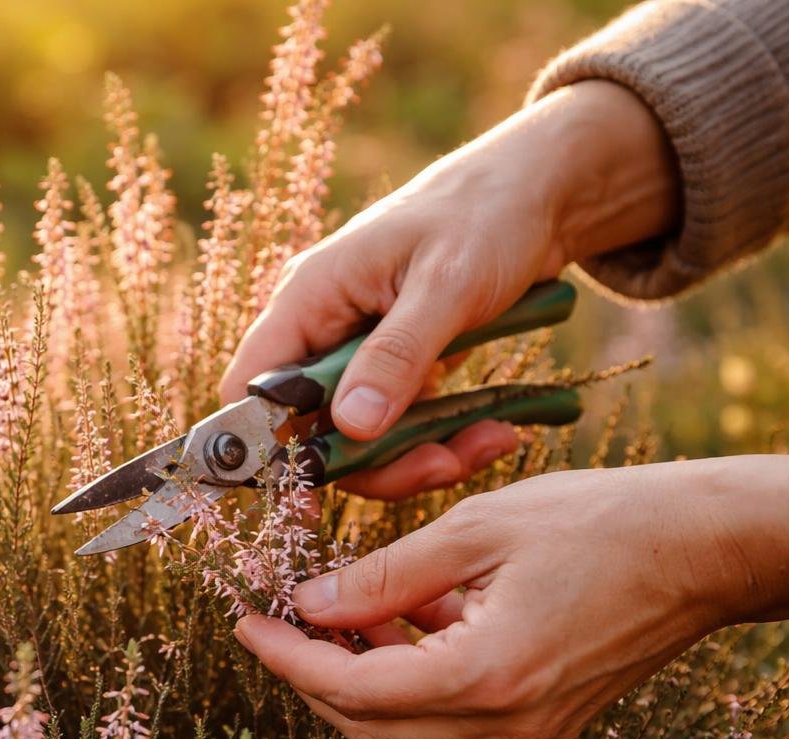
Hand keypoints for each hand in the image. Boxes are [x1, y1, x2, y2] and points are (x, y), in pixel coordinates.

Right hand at [220, 80, 679, 500]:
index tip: (306, 494)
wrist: (539, 194)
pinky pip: (403, 425)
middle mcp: (323, 329)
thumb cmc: (485, 215)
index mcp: (309, 297)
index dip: (263, 446)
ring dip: (421, 455)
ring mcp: (360, 352)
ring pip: (363, 438)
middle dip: (375, 462)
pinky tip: (496, 429)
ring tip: (489, 442)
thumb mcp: (446, 284)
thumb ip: (396, 356)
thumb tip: (351, 427)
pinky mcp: (399, 367)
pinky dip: (445, 438)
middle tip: (442, 466)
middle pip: (311, 430)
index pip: (250, 388)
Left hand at [235, 454, 788, 738]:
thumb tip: (313, 603)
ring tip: (345, 603)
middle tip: (281, 619)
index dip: (288, 659)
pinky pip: (455, 707)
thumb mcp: (479, 529)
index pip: (352, 692)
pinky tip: (414, 608)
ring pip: (412, 722)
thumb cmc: (605, 522)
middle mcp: (506, 722)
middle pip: (373, 726)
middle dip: (315, 675)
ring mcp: (531, 728)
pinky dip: (417, 667)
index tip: (247, 622)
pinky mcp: (548, 716)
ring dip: (365, 672)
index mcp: (486, 679)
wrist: (713, 549)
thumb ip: (387, 575)